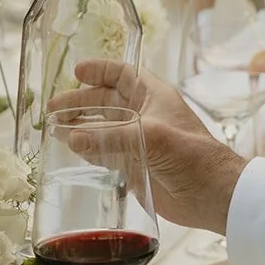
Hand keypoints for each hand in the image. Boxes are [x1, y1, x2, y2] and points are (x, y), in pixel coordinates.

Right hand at [49, 60, 246, 230]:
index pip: (122, 73)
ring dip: (79, 127)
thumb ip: (110, 136)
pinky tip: (71, 149)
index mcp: (153, 96)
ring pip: (102, 128)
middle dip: (79, 103)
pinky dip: (87, 149)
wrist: (212, 194)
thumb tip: (72, 137)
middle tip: (53, 109)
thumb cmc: (191, 155)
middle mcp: (144, 114)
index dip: (99, 70)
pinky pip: (105, 152)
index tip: (76, 72)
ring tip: (53, 128)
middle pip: (105, 101)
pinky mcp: (134, 165)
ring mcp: (138, 140)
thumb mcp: (150, 137)